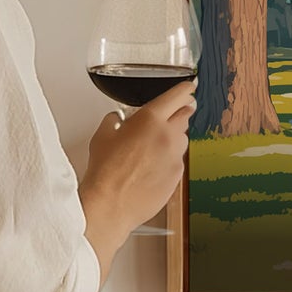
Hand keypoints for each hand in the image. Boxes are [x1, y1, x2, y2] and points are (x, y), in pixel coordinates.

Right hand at [79, 79, 196, 279]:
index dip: (185, 89)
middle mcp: (168, 136)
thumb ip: (114, 121)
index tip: (189, 87)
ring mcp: (175, 157)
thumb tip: (117, 119)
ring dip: (173, 137)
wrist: (111, 204)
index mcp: (150, 119)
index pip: (177, 96)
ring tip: (153, 147)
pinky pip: (178, 161)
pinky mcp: (177, 176)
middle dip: (179, 112)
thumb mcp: (102, 135)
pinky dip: (169, 159)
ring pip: (182, 139)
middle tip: (171, 114)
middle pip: (185, 115)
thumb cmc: (105, 171)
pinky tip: (152, 167)